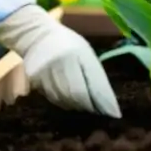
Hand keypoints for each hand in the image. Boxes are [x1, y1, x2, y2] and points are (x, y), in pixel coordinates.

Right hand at [0, 4, 121, 117]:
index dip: (104, 101)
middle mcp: (61, 64)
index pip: (93, 84)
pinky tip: (70, 103)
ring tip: (86, 110)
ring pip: (64, 100)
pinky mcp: (36, 81)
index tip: (114, 113)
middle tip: (100, 114)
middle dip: (90, 107)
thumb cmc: (67, 43)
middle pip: (78, 95)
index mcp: (78, 54)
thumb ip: (93, 71)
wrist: (36, 35)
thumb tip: (103, 95)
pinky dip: (63, 102)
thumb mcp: (84, 51)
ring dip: (77, 107)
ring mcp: (47, 73)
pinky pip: (52, 98)